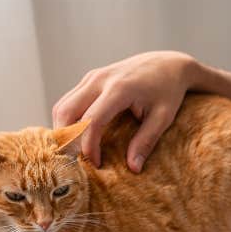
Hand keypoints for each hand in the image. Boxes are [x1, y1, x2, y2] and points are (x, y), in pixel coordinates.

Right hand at [51, 51, 197, 171]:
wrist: (167, 63)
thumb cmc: (168, 91)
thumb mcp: (163, 117)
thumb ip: (146, 141)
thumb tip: (133, 168)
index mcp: (119, 89)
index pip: (92, 120)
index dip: (89, 145)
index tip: (96, 164)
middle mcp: (100, 80)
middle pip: (66, 111)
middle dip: (66, 138)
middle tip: (75, 161)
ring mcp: (92, 77)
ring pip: (62, 105)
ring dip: (63, 130)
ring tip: (75, 152)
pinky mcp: (90, 78)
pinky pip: (69, 100)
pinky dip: (68, 120)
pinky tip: (77, 137)